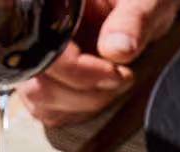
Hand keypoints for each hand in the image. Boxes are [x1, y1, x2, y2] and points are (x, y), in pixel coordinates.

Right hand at [18, 0, 179, 126]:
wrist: (144, 10)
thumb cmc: (143, 1)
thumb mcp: (146, 3)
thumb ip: (133, 21)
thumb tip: (116, 50)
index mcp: (49, 5)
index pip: (42, 48)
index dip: (79, 72)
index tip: (117, 73)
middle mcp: (33, 28)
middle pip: (37, 80)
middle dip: (87, 92)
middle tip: (121, 77)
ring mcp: (35, 54)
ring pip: (39, 98)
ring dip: (84, 103)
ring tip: (113, 83)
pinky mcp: (45, 77)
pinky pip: (46, 110)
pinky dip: (76, 112)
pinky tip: (100, 93)